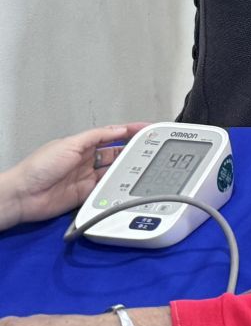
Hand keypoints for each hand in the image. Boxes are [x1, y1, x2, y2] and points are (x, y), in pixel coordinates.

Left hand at [0, 123, 142, 230]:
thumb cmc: (40, 167)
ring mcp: (87, 178)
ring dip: (126, 170)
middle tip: (152, 150)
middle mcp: (86, 160)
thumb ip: (96, 136)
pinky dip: (116, 188)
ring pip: (113, 172)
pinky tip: (127, 185)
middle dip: (133, 151)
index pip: (112, 135)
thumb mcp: (70, 144)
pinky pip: (106, 190)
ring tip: (143, 167)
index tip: (148, 130)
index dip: (130, 132)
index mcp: (83, 144)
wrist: (23, 195)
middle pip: (116, 153)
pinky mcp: (86, 195)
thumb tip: (119, 130)